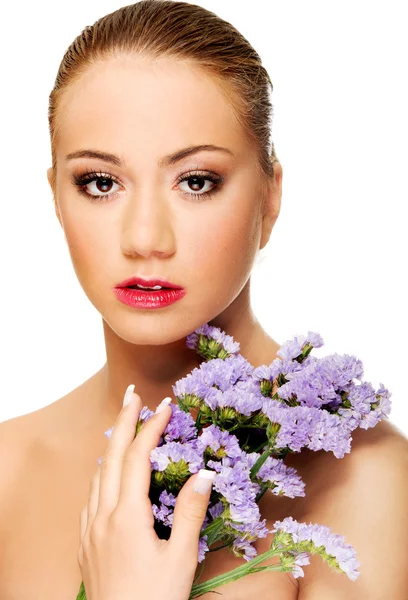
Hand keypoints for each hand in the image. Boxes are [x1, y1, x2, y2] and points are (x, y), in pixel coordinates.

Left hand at [78, 385, 214, 599]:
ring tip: (124, 427)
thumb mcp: (180, 559)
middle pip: (110, 456)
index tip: (165, 405)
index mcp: (126, 516)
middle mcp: (102, 516)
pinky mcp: (85, 543)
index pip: (137, 457)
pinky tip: (108, 475)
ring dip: (111, 446)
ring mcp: (89, 529)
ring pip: (97, 474)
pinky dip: (102, 473)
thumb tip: (204, 472)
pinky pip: (90, 496)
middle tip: (132, 395)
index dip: (151, 427)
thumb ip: (191, 513)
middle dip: (122, 422)